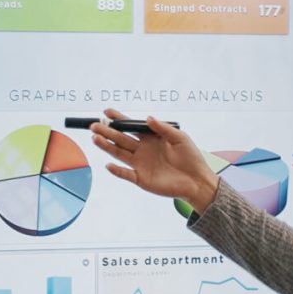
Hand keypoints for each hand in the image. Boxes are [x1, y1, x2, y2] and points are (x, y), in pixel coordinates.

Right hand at [90, 109, 218, 211]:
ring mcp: (140, 165)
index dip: (119, 119)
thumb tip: (147, 118)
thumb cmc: (191, 158)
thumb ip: (163, 128)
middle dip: (107, 131)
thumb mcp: (180, 138)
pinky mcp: (142, 179)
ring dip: (107, 146)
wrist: (198, 181)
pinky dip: (117, 170)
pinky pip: (126, 174)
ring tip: (95, 138)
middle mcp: (142, 150)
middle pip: (120, 139)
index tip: (107, 112)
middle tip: (94, 125)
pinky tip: (109, 165)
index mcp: (151, 138)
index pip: (131, 127)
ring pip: (119, 153)